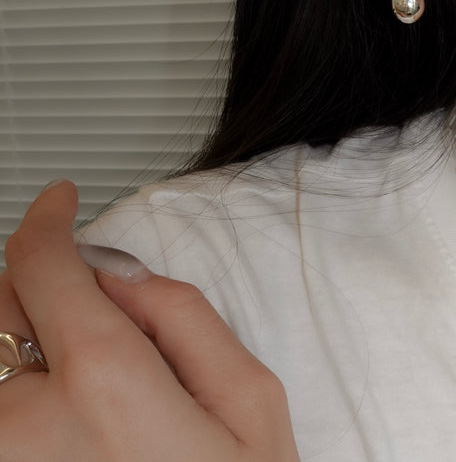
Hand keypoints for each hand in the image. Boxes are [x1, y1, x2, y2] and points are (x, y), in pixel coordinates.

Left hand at [0, 181, 299, 461]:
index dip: (47, 220)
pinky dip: (19, 383)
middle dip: (41, 282)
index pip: (45, 266)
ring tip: (85, 374)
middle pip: (0, 303)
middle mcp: (26, 429)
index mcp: (106, 386)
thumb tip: (123, 279)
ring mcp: (6, 461)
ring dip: (25, 337)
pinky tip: (63, 408)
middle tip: (96, 309)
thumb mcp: (249, 400)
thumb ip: (185, 316)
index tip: (57, 202)